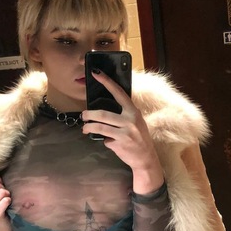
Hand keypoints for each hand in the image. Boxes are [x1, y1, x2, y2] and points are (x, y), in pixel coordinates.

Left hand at [82, 70, 163, 193]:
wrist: (146, 158)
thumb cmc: (138, 139)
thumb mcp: (136, 123)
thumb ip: (124, 114)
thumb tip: (103, 110)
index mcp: (133, 111)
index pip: (118, 93)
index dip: (106, 82)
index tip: (95, 72)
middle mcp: (130, 120)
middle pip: (103, 114)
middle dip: (89, 115)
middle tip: (84, 116)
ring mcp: (126, 132)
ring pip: (100, 127)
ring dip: (89, 127)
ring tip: (85, 128)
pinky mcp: (120, 143)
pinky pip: (105, 140)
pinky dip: (104, 141)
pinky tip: (108, 142)